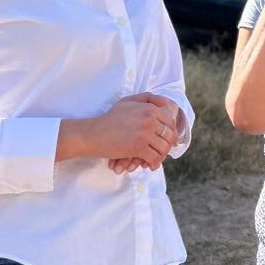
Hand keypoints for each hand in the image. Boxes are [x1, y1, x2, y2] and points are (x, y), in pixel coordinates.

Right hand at [62, 92, 178, 170]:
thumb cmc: (110, 118)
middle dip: (167, 146)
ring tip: (156, 159)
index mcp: (149, 108)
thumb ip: (148, 99)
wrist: (93, 133)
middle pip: (169, 135)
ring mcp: (144, 133)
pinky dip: (154, 163)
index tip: (168, 140)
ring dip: (161, 156)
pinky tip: (149, 166)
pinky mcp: (138, 147)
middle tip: (162, 152)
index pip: (170, 122)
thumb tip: (167, 103)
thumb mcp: (129, 101)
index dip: (171, 133)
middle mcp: (149, 119)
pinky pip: (154, 158)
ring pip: (164, 148)